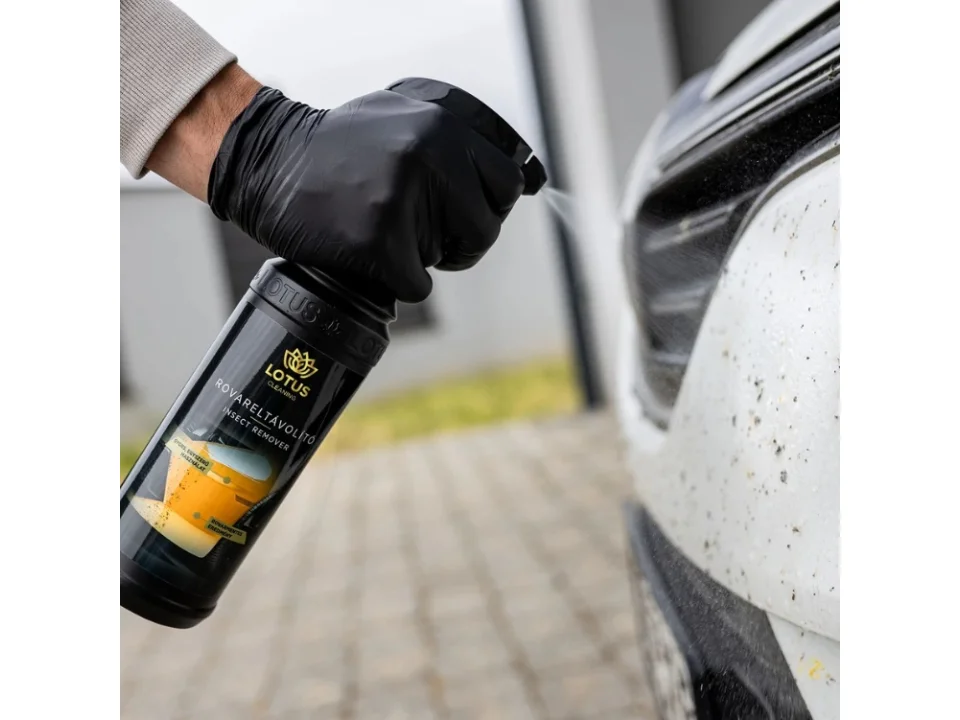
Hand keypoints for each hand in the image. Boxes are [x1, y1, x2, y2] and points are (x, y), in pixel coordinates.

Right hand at [206, 82, 525, 302]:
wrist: (267, 161)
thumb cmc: (337, 145)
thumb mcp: (403, 116)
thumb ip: (459, 140)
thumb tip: (530, 179)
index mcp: (442, 127)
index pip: (507, 183)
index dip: (489, 206)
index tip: (463, 212)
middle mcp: (430, 158)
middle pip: (486, 228)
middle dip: (463, 241)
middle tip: (428, 236)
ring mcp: (403, 200)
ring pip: (450, 258)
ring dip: (426, 258)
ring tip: (388, 232)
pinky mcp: (378, 241)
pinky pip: (417, 286)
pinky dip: (398, 281)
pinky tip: (369, 254)